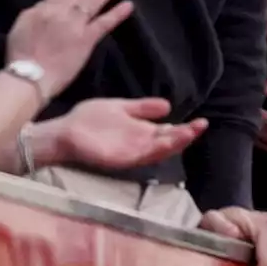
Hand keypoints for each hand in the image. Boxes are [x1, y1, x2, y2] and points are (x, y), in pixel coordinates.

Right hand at [5, 0, 132, 99]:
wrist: (28, 78)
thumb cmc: (21, 56)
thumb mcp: (21, 27)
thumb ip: (36, 12)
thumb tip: (46, 4)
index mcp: (43, 9)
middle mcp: (60, 13)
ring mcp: (74, 26)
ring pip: (93, 2)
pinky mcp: (85, 41)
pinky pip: (103, 24)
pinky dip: (116, 14)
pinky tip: (128, 5)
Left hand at [49, 98, 205, 170]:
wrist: (64, 131)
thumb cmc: (88, 120)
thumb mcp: (121, 108)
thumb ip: (142, 108)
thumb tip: (168, 106)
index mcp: (140, 132)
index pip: (167, 131)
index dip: (183, 128)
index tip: (200, 121)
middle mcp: (139, 144)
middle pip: (167, 142)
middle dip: (185, 135)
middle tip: (202, 125)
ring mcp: (131, 153)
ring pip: (159, 151)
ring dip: (175, 143)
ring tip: (191, 132)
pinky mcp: (121, 159)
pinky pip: (143, 156)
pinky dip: (157, 150)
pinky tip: (168, 142)